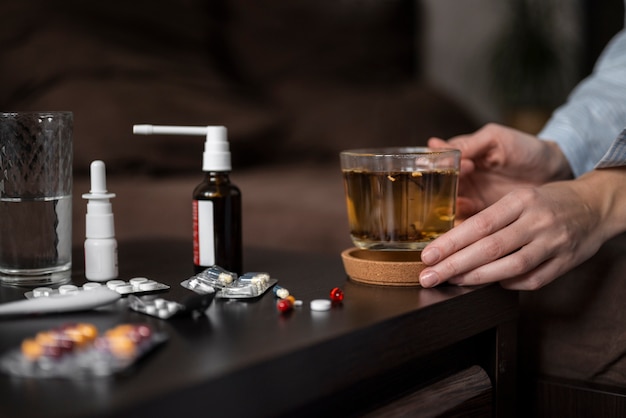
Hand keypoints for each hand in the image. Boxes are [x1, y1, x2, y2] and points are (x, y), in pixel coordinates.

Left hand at [418, 167, 625, 289]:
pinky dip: (508, 284)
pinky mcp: (565, 263)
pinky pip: (532, 280)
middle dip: (454, 265)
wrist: (596, 205)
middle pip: (490, 248)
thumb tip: (453, 243)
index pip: (479, 224)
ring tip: (452, 281)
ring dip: (476, 278)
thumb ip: (491, 217)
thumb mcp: (518, 197)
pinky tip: (491, 284)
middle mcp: (537, 221)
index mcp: (521, 200)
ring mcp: (553, 244)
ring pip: (510, 267)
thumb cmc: (548, 201)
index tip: (428, 255)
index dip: (451, 243)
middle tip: (429, 276)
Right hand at [428, 123, 572, 218]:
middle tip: (456, 189)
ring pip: (449, 206)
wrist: (556, 171)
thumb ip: (468, 144)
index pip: (439, 164)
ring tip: (463, 202)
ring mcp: (471, 198)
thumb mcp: (495, 139)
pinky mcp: (483, 216)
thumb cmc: (526, 148)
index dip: (442, 167)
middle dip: (441, 191)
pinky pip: (467, 222)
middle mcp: (462, 180)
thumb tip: (434, 145)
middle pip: (439, 188)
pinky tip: (470, 217)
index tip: (462, 166)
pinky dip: (464, 222)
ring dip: (451, 206)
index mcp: (462, 158)